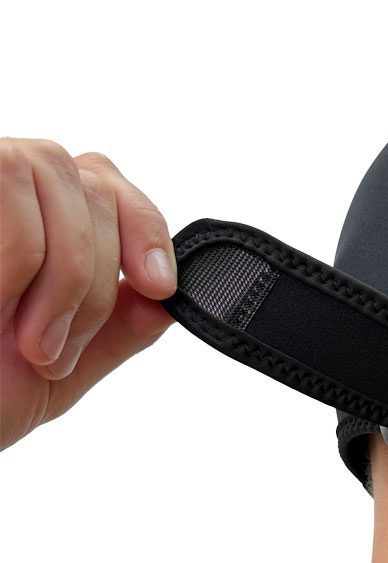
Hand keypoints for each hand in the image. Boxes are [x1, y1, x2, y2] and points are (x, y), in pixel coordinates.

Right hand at [1, 138, 177, 450]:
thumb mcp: (65, 367)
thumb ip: (120, 328)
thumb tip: (172, 301)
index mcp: (39, 224)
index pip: (107, 183)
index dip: (145, 229)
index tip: (160, 288)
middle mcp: (6, 190)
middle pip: (92, 185)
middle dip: (95, 279)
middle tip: (55, 351)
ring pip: (52, 171)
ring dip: (61, 273)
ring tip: (32, 345)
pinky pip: (7, 184)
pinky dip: (19, 259)